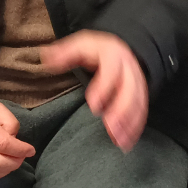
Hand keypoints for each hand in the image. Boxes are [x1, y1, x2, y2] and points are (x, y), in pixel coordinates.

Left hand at [41, 29, 147, 150]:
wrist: (121, 49)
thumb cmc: (97, 51)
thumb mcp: (81, 45)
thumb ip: (65, 53)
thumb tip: (46, 57)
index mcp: (114, 56)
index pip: (112, 71)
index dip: (104, 88)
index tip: (94, 104)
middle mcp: (129, 70)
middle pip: (130, 90)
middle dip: (122, 110)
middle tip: (111, 126)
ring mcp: (138, 83)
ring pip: (138, 104)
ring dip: (130, 123)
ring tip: (120, 141)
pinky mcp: (140, 96)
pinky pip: (141, 112)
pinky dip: (135, 128)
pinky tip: (126, 142)